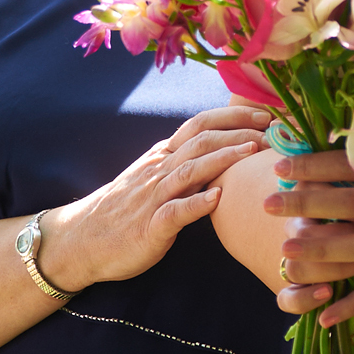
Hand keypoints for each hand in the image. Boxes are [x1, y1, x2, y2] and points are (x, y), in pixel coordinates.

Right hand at [43, 105, 268, 290]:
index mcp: (163, 155)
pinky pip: (174, 212)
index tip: (265, 113)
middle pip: (201, 140)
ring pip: (190, 170)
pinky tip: (218, 199)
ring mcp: (153, 197)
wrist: (81, 240)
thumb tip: (227, 149)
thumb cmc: (127, 209)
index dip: (233, 116)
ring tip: (252, 151)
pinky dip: (197, 203)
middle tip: (272, 131)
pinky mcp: (149, 226)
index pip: (200, 124)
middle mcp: (159, 170)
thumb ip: (186, 162)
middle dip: (239, 132)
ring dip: (223, 158)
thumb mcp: (155, 177)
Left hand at [266, 145, 353, 324]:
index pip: (353, 162)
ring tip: (287, 250)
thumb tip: (348, 157)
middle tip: (269, 202)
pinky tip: (326, 315)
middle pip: (348, 201)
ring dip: (319, 249)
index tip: (284, 165)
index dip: (314, 165)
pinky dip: (353, 303)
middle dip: (304, 201)